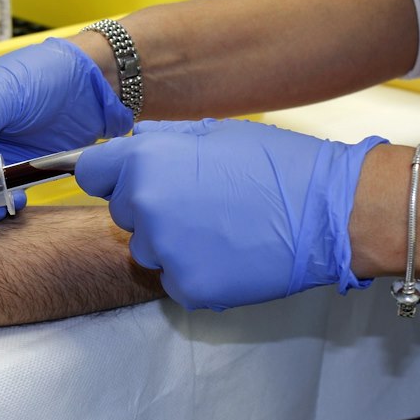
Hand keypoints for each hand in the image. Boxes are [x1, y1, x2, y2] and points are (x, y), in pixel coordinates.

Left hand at [74, 119, 387, 310]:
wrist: (329, 211)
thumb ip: (162, 139)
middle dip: (149, 210)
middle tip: (199, 204)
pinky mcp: (188, 287)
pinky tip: (230, 255)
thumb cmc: (277, 165)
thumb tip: (129, 142)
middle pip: (121, 214)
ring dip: (172, 244)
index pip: (90, 173)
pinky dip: (196, 272)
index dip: (111, 176)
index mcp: (145, 160)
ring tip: (221, 229)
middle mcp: (145, 204)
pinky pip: (174, 281)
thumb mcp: (213, 132)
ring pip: (146, 251)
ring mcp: (165, 250)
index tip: (128, 181)